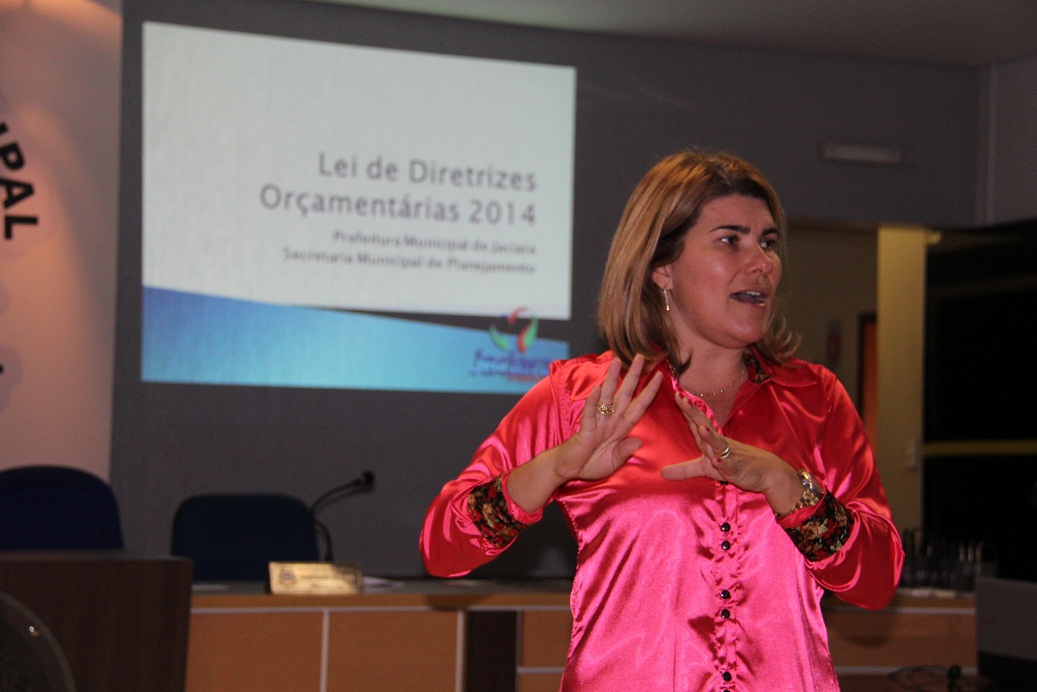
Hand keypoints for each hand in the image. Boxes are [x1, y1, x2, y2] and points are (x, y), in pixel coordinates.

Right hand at [552, 354, 662, 482]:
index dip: (649, 391)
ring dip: (612, 379)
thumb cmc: (590, 464)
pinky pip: (590, 413)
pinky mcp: (585, 429)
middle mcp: (611, 420)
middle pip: (625, 394)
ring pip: (607, 397)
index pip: (639, 406)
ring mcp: (598, 423)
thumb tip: (639, 441)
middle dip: (633, 376)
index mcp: (621, 428)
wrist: (568, 470)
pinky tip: (597, 389)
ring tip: (617, 361)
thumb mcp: (613, 462)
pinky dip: (593, 402)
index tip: (659, 376)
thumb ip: (625, 451)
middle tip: (640, 356)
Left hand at [661, 392, 800, 507]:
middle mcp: (719, 444)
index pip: (697, 423)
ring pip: (718, 444)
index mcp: (710, 441)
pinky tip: (718, 461)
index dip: (687, 410)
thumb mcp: (706, 468)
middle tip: (683, 399)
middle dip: (694, 414)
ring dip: (710, 436)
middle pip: (705, 426)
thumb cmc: (734, 465)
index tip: (677, 394)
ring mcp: (729, 455)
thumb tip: (661, 473)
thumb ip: (684, 469)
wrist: (766, 472)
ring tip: (701, 427)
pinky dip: (724, 463)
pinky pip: (729, 465)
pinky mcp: (737, 468)